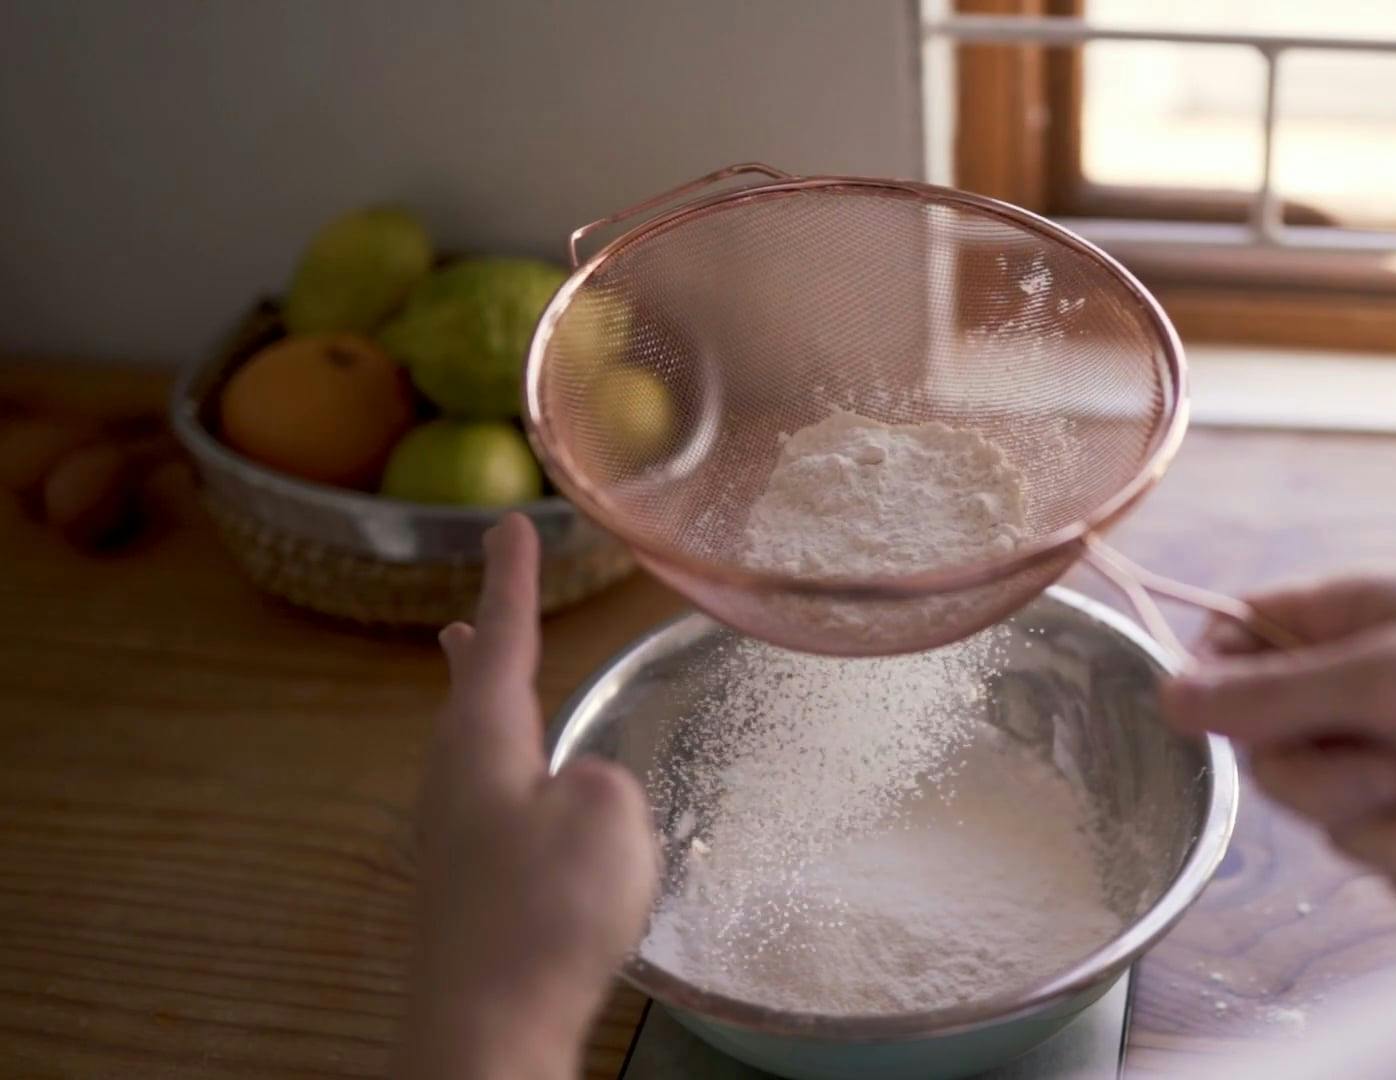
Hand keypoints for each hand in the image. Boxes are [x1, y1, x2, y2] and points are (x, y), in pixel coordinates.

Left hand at [396, 513, 660, 1078]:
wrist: (485, 1029)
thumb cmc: (545, 914)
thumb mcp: (608, 820)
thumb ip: (605, 782)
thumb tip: (585, 788)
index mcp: (482, 748)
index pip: (504, 645)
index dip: (513, 583)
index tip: (510, 525)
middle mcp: (455, 785)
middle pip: (468, 699)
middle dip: (479, 652)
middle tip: (468, 614)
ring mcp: (454, 843)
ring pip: (474, 753)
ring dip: (487, 711)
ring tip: (487, 687)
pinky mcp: (468, 893)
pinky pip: (489, 805)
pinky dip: (505, 772)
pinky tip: (528, 803)